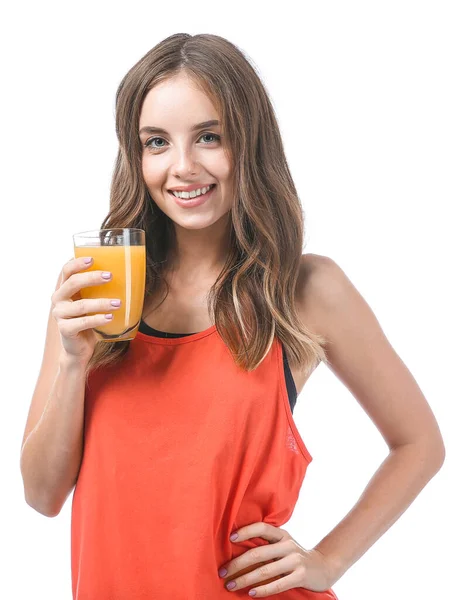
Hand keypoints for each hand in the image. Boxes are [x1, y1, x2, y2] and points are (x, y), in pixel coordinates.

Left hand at [218, 522, 335, 596]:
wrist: (324, 566)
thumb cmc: (295, 556)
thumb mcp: (284, 544)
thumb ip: (267, 545)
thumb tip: (237, 550)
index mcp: (282, 534)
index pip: (262, 527)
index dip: (246, 531)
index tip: (230, 538)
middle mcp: (288, 545)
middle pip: (258, 553)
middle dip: (237, 564)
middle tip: (223, 572)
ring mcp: (295, 560)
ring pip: (265, 571)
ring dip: (245, 579)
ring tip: (231, 585)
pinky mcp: (301, 576)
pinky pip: (278, 584)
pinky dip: (263, 589)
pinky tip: (251, 593)